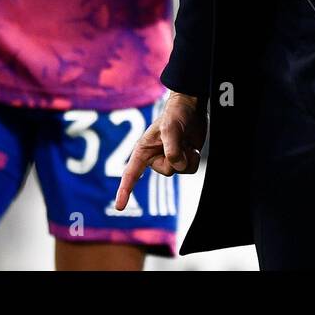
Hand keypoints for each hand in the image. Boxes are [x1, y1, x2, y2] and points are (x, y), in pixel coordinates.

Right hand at [115, 92, 204, 210]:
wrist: (192, 107)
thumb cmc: (175, 114)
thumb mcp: (171, 128)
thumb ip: (171, 148)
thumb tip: (176, 166)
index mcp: (144, 150)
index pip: (131, 174)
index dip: (125, 191)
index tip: (120, 207)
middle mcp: (155, 157)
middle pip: (167, 171)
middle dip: (177, 158)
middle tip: (179, 141)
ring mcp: (169, 159)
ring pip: (180, 171)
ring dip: (188, 158)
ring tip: (186, 142)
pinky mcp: (182, 159)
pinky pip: (190, 169)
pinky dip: (194, 159)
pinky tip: (192, 147)